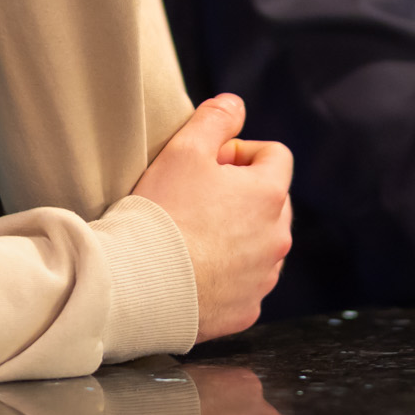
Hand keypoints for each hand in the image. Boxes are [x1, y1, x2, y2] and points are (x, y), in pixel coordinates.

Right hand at [132, 94, 292, 341]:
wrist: (137, 283)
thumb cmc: (162, 213)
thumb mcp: (183, 150)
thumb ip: (215, 119)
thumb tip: (235, 104)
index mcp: (269, 195)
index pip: (275, 156)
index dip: (241, 152)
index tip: (209, 163)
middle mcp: (277, 238)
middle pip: (272, 202)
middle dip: (241, 194)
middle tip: (196, 197)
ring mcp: (263, 278)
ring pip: (261, 245)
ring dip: (237, 235)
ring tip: (192, 235)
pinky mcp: (245, 310)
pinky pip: (245, 285)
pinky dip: (227, 275)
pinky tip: (193, 269)